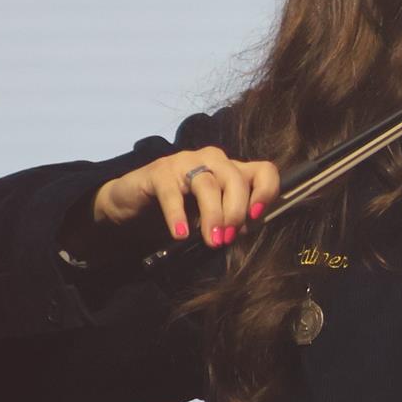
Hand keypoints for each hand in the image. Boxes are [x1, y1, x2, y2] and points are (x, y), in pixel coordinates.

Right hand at [92, 146, 280, 249]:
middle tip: (228, 238)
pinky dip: (178, 215)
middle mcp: (213, 160)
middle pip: (235, 179)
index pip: (264, 170)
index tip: (257, 217)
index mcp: (232, 170)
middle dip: (235, 212)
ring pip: (208, 184)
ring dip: (213, 215)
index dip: (266, 192)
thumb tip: (244, 233)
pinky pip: (172, 193)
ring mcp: (186, 162)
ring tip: (211, 241)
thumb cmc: (180, 209)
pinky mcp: (160, 171)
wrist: (135, 202)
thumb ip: (231, 219)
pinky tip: (180, 234)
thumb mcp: (212, 215)